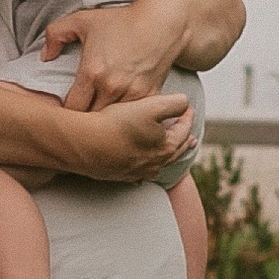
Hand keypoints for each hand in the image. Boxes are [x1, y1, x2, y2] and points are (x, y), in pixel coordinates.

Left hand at [46, 0, 178, 111]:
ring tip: (100, 118)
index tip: (68, 108)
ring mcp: (133, 95)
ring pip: (113, 122)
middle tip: (83, 116)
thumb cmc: (122, 21)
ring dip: (106, 121)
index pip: (72, 109)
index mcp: (92, 73)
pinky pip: (134, 118)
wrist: (162, 23)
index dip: (67, 112)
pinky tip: (121, 114)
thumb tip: (45, 56)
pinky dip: (127, 118)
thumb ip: (55, 34)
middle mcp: (111, 88)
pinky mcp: (150, 97)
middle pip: (91, 120)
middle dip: (85, 121)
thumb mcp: (83, 19)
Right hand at [56, 88, 191, 180]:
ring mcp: (137, 171)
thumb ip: (174, 103)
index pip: (184, 130)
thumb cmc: (118, 123)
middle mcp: (154, 163)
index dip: (187, 117)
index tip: (188, 108)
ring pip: (159, 165)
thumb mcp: (152, 106)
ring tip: (171, 153)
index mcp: (165, 147)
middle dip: (184, 141)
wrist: (85, 143)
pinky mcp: (120, 175)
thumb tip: (185, 103)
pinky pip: (140, 174)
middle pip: (175, 151)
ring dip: (167, 157)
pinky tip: (143, 170)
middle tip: (192, 138)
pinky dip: (147, 169)